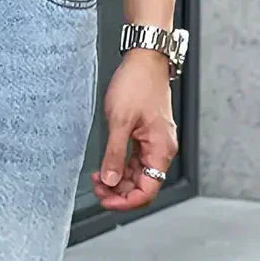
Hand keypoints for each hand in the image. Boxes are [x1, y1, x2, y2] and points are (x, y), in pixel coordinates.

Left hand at [91, 48, 177, 209]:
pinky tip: (107, 164)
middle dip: (119, 190)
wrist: (145, 60)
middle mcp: (162, 149)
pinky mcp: (148, 133)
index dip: (125, 201)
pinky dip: (122, 165)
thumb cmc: (137, 83)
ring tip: (98, 177)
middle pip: (143, 184)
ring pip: (138, 173)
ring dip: (119, 179)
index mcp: (160, 150)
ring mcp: (155, 141)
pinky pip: (136, 158)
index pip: (147, 190)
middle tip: (97, 187)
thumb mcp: (119, 120)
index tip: (105, 199)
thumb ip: (114, 153)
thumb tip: (109, 179)